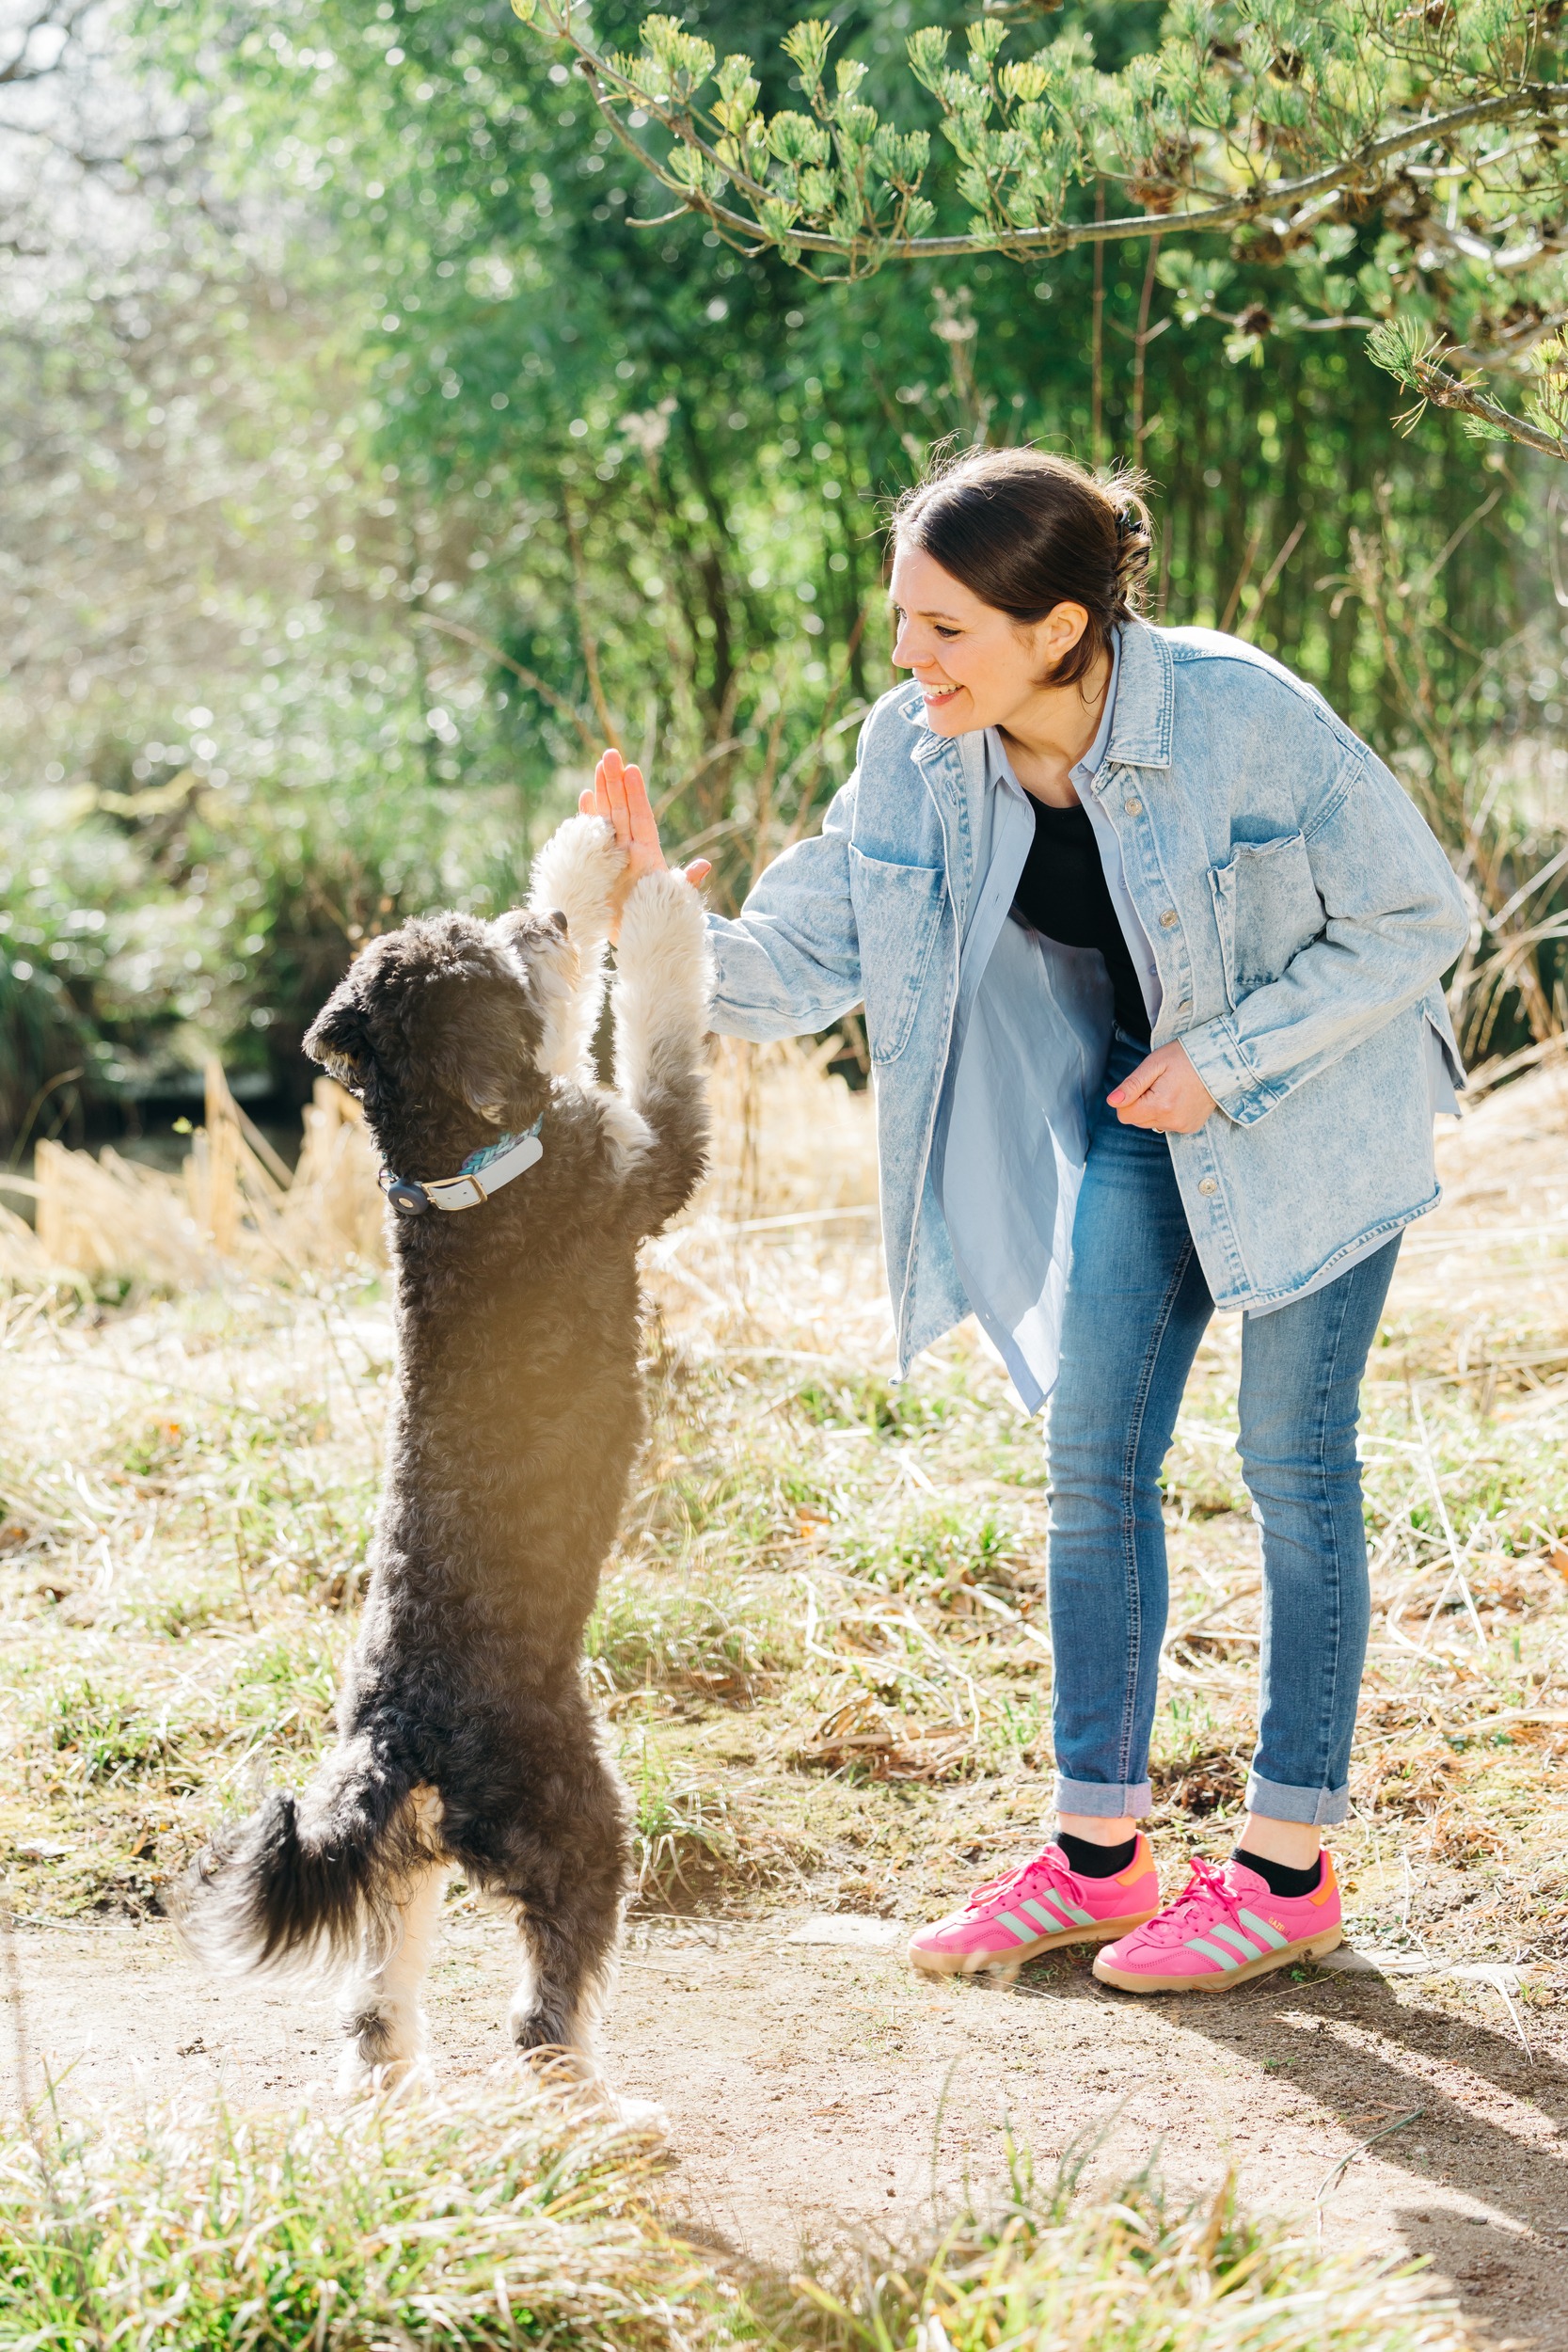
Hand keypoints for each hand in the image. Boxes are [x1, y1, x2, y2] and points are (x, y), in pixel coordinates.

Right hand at [579, 748, 710, 938]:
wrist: (640, 939)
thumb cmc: (660, 919)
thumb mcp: (674, 900)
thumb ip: (686, 881)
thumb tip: (704, 866)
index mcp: (648, 854)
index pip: (641, 818)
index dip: (636, 795)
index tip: (632, 769)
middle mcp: (629, 850)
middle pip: (621, 810)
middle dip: (615, 782)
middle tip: (610, 753)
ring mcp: (613, 855)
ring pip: (607, 817)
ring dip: (602, 792)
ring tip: (599, 766)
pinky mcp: (598, 865)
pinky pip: (591, 837)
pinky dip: (587, 818)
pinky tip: (585, 798)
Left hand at [1108, 1040, 1217, 1133]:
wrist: (1219, 1060)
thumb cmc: (1184, 1056)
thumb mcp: (1154, 1064)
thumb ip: (1132, 1085)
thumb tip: (1112, 1102)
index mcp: (1160, 1105)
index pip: (1124, 1115)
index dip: (1128, 1098)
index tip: (1145, 1084)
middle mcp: (1172, 1121)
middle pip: (1137, 1120)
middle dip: (1141, 1103)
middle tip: (1159, 1084)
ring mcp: (1183, 1126)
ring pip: (1151, 1123)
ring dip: (1154, 1108)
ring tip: (1171, 1088)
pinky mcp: (1190, 1127)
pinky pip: (1167, 1124)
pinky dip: (1168, 1112)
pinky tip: (1180, 1097)